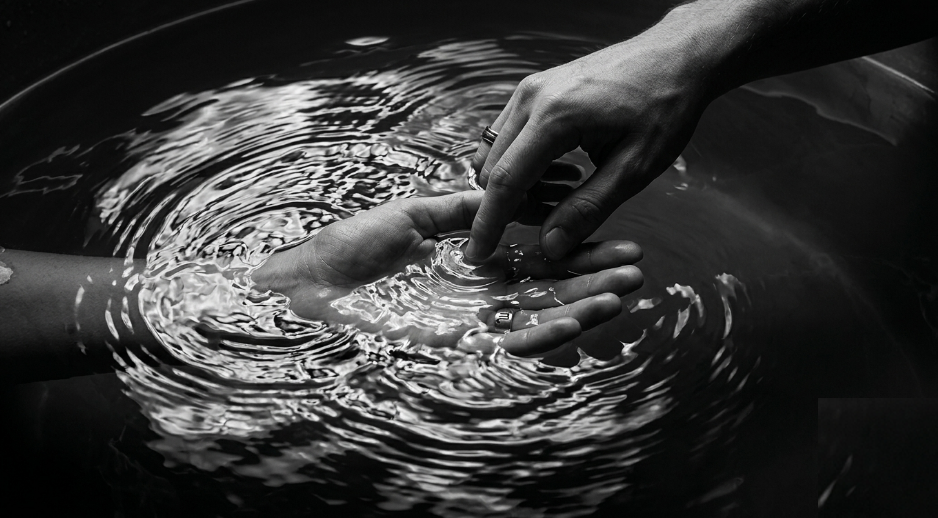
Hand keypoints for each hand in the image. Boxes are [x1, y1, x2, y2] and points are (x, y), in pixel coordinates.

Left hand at [253, 191, 643, 357]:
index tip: (619, 239)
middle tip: (638, 270)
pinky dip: (544, 334)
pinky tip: (578, 321)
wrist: (310, 284)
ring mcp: (471, 323)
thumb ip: (465, 210)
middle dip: (593, 281)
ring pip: (539, 320)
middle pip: (550, 291)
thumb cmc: (353, 248)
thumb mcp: (417, 215)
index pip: (539, 259)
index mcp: (475, 265)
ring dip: (583, 308)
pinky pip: (508, 343)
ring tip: (624, 293)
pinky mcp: (456, 345)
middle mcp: (481, 297)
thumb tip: (506, 195)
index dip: (578, 251)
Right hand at [465, 25, 714, 261]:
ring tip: (564, 196)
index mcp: (555, 117)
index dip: (488, 223)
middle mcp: (532, 98)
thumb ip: (589, 208)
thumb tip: (550, 246)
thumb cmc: (666, 107)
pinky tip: (562, 173)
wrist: (678, 56)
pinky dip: (521, 163)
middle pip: (491, 169)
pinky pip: (507, 136)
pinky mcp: (535, 90)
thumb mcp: (636, 167)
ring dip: (515, 185)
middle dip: (509, 206)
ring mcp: (530, 90)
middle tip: (552, 223)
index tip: (476, 255)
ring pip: (494, 153)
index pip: (505, 181)